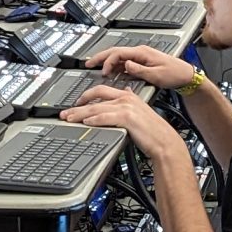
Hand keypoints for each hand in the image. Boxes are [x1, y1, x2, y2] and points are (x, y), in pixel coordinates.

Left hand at [58, 86, 183, 160]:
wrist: (164, 141)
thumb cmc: (153, 131)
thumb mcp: (141, 111)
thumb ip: (131, 102)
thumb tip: (126, 92)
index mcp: (128, 95)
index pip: (102, 90)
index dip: (86, 96)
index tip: (76, 103)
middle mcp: (126, 98)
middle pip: (96, 97)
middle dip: (78, 105)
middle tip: (66, 112)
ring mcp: (126, 107)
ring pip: (96, 108)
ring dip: (80, 114)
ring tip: (69, 118)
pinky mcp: (127, 118)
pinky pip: (105, 117)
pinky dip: (94, 120)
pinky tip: (86, 122)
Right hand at [83, 42, 191, 87]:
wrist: (186, 76)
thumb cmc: (175, 74)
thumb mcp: (156, 75)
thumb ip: (138, 70)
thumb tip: (124, 65)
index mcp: (142, 53)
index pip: (118, 53)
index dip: (107, 62)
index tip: (103, 72)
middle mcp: (140, 52)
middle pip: (115, 52)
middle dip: (100, 57)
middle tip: (87, 63)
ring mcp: (140, 57)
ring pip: (118, 57)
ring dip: (106, 62)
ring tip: (95, 69)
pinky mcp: (142, 62)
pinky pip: (124, 62)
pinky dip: (115, 67)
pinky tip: (110, 73)